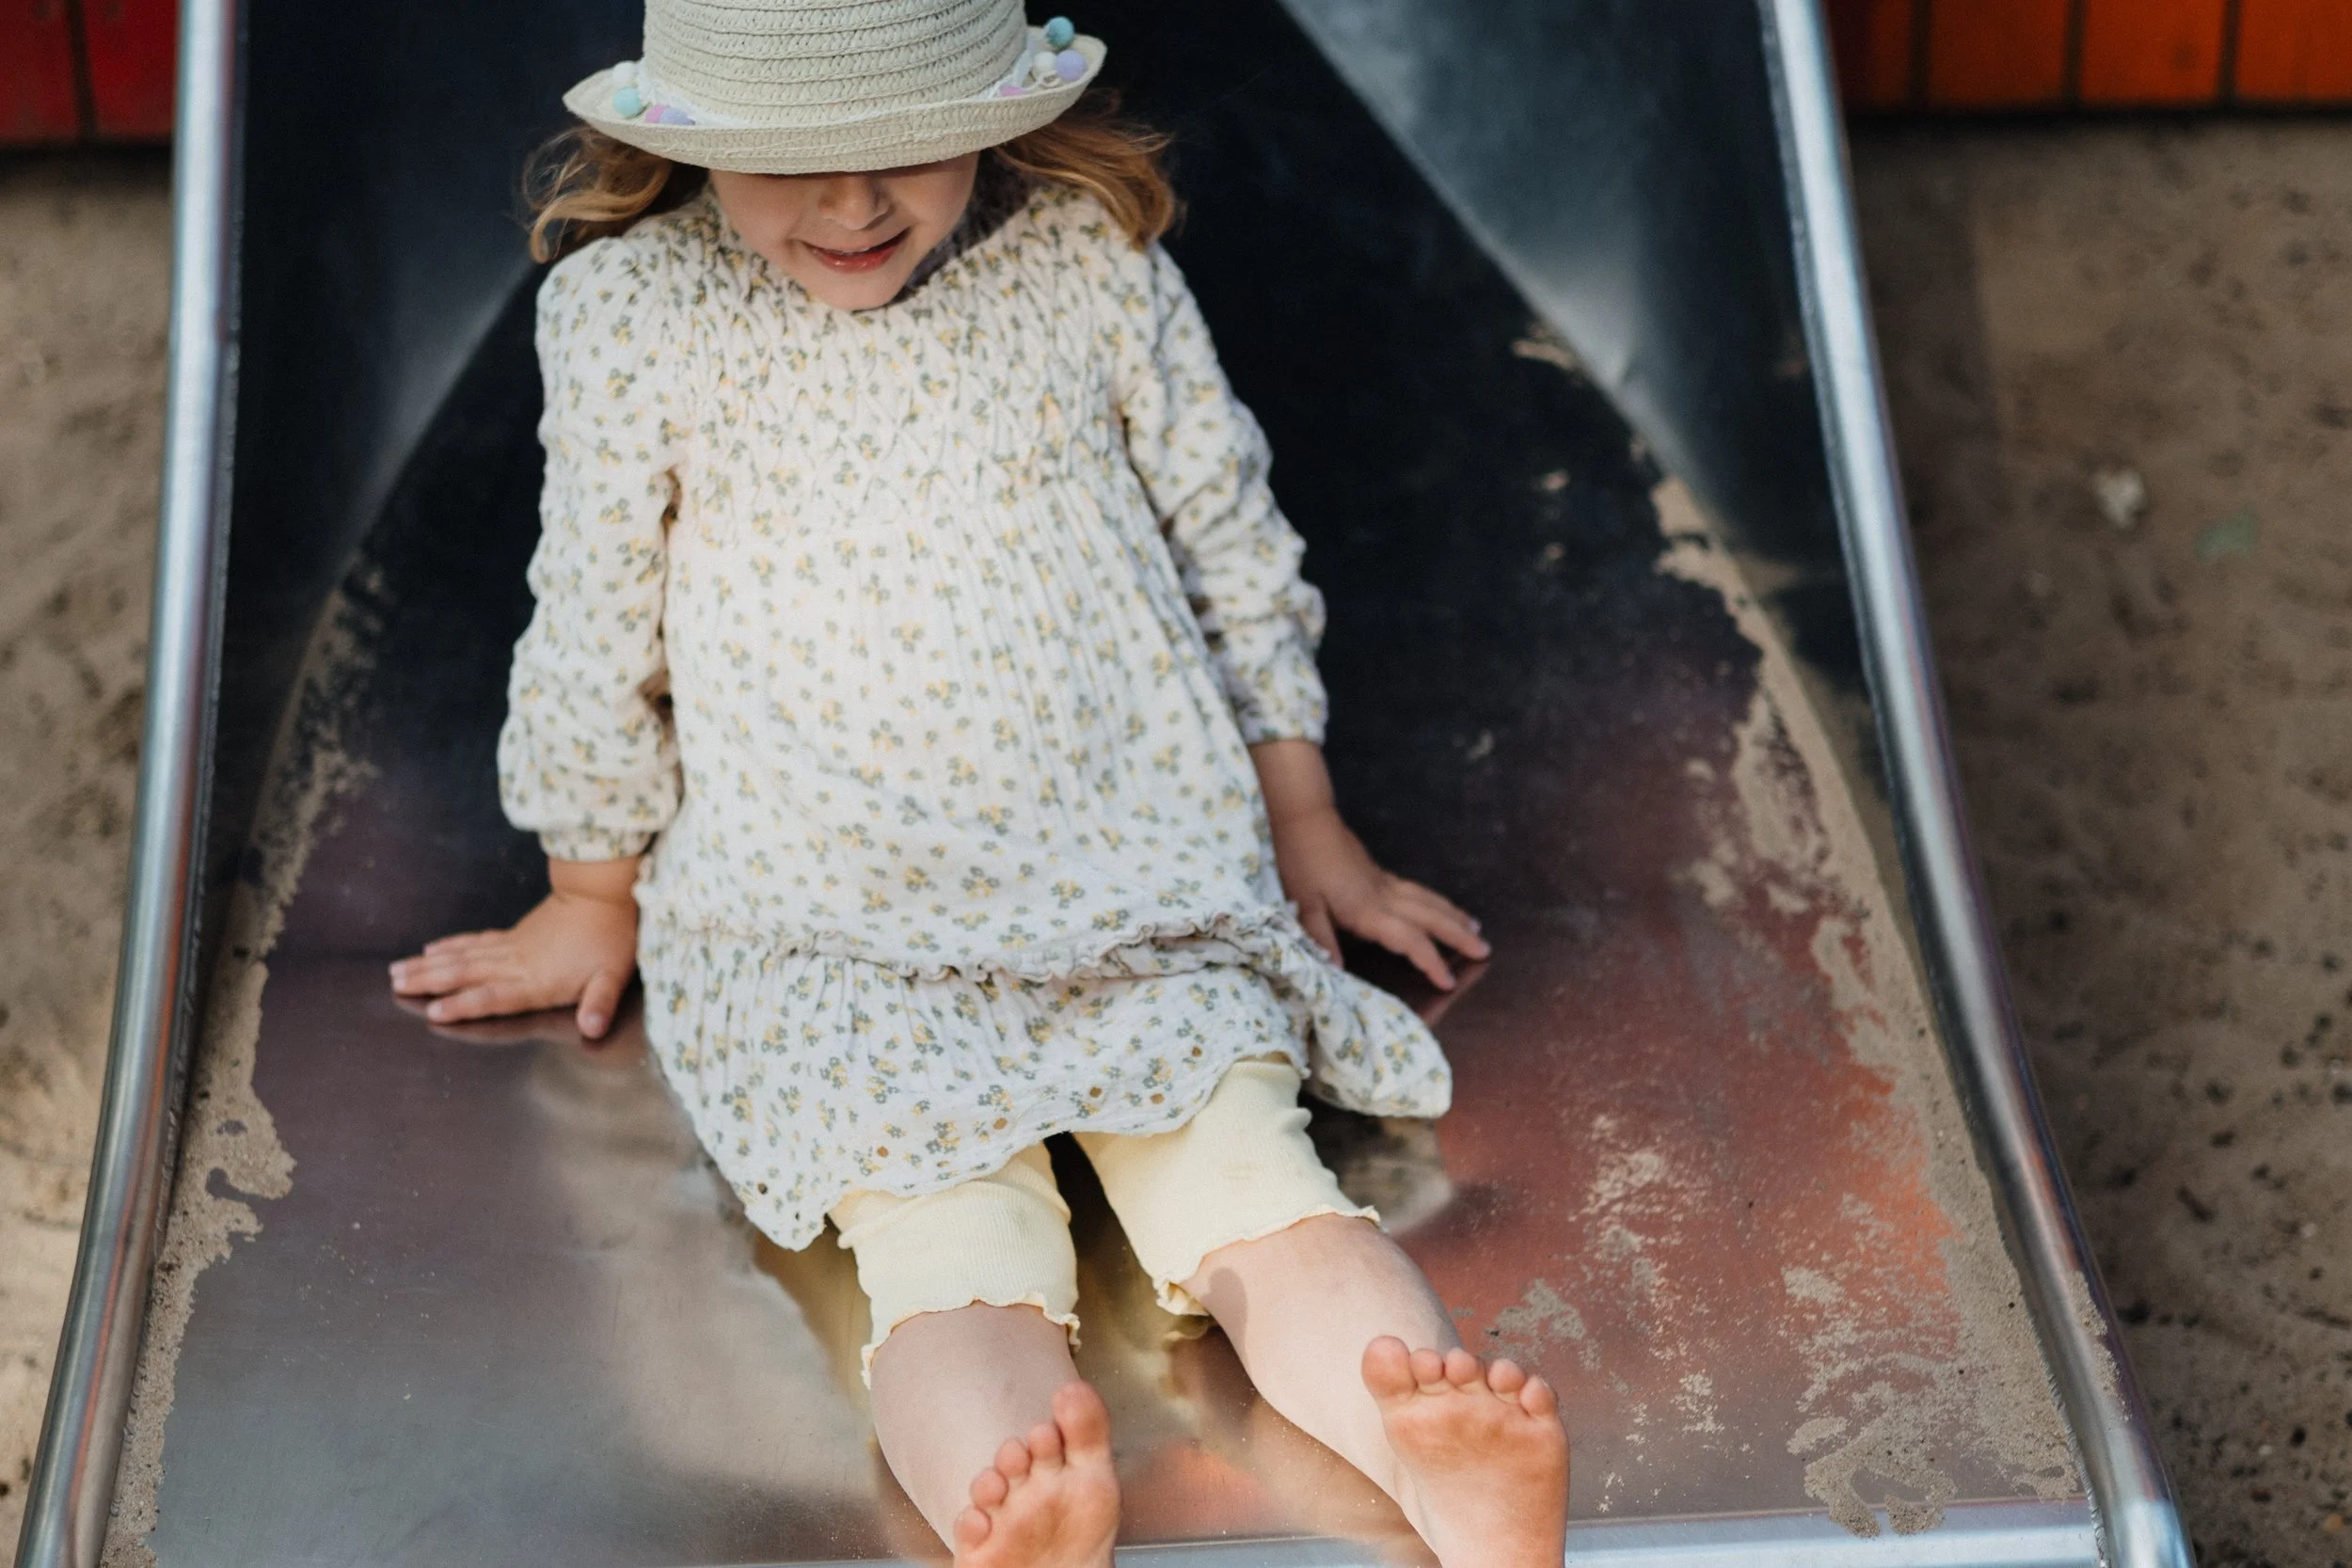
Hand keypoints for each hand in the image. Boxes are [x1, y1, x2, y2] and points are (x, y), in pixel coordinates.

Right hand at [388, 857, 640, 1037]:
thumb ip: (600, 1004)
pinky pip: (475, 941)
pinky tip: (432, 949)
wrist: (603, 893)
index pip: (494, 997)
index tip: (433, 1012)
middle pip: (465, 974)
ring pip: (462, 957)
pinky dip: (451, 945)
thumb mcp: (612, 977)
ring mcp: (511, 946)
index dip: (464, 1005)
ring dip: (428, 965)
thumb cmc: (610, 939)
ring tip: (397, 970)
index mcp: (537, 981)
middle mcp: (516, 964)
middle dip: (427, 982)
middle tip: (394, 985)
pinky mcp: (514, 934)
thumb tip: (593, 1028)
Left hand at [1268, 804, 1489, 989]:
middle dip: (1459, 936)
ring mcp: (1384, 883)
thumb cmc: (1302, 862)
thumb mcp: (1304, 904)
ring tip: (1475, 927)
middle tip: (1484, 951)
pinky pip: (1417, 891)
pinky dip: (1435, 901)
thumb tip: (1335, 972)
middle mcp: (1384, 896)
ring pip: (1428, 900)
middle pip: (1431, 917)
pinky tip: (1438, 907)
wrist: (1306, 820)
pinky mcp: (1380, 874)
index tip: (1448, 982)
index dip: (1431, 961)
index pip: (1410, 940)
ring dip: (1453, 915)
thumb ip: (1320, 937)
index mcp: (1368, 910)